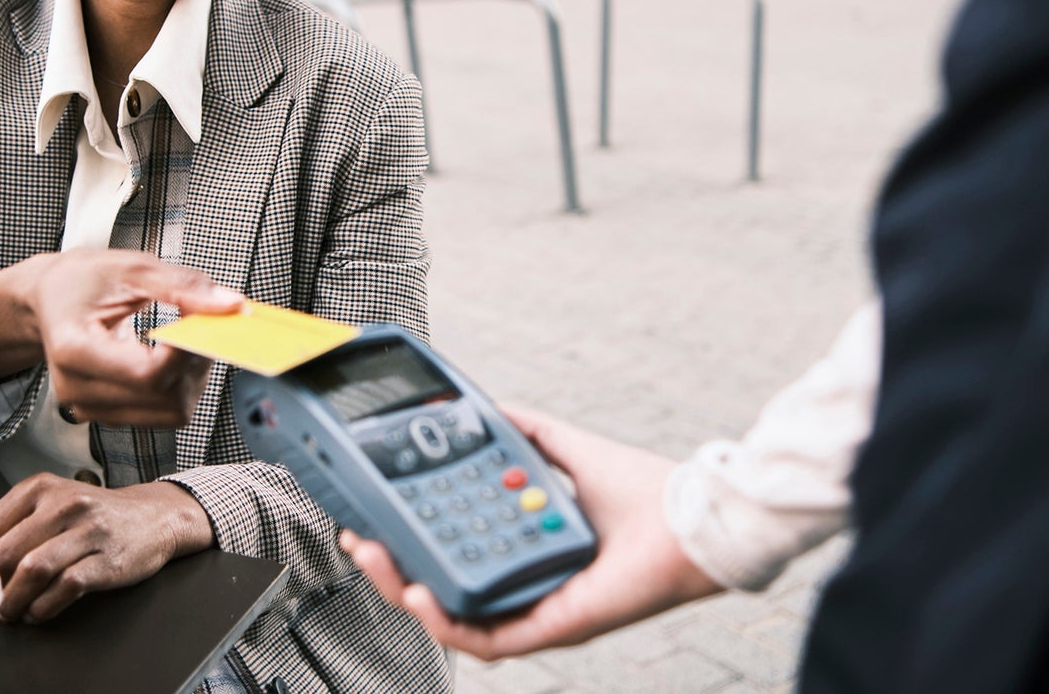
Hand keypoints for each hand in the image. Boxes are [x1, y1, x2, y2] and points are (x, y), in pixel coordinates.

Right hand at [0, 248, 241, 425]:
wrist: (50, 299)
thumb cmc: (83, 281)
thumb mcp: (131, 268)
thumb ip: (182, 287)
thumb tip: (229, 305)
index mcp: (73, 349)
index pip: (148, 374)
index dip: (187, 353)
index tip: (204, 322)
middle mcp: (76, 388)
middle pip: (164, 398)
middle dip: (195, 363)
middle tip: (197, 325)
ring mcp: (89, 407)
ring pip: (170, 413)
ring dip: (191, 378)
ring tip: (182, 341)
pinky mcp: (106, 414)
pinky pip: (162, 415)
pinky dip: (179, 387)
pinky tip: (170, 358)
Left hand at [0, 473, 213, 622]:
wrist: (152, 516)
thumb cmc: (95, 514)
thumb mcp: (53, 503)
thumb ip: (16, 523)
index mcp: (41, 488)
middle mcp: (64, 504)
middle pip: (6, 552)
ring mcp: (87, 531)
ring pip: (33, 569)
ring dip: (13, 600)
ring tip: (9, 612)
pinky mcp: (106, 559)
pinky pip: (65, 587)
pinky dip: (44, 607)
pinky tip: (38, 612)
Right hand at [340, 407, 721, 660]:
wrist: (689, 518)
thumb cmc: (645, 492)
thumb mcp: (566, 450)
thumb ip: (527, 431)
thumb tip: (486, 408)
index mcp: (524, 549)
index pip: (454, 552)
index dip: (409, 539)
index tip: (375, 514)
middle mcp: (525, 584)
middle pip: (441, 590)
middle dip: (392, 568)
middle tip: (360, 538)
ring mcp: (535, 611)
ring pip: (453, 620)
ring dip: (406, 593)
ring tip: (377, 559)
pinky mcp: (551, 627)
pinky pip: (488, 639)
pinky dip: (449, 620)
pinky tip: (422, 591)